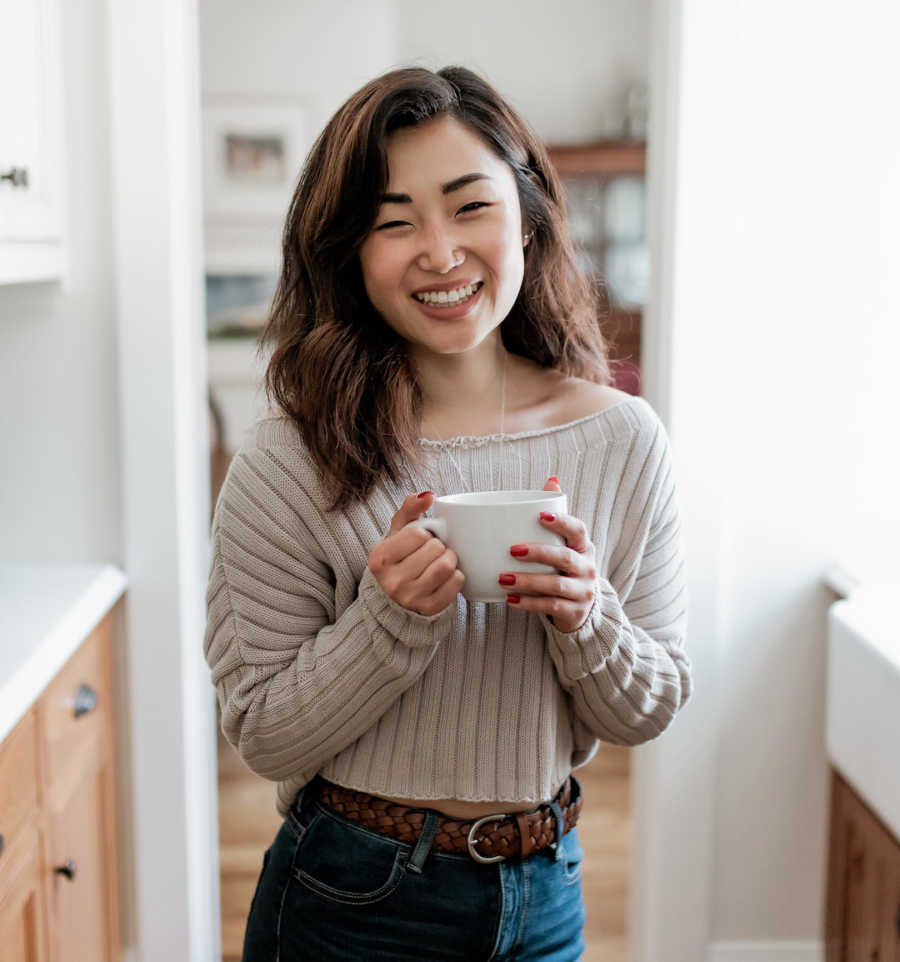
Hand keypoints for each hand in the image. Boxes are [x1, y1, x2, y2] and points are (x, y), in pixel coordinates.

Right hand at [367, 491, 464, 615]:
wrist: (395, 600)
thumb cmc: (399, 560)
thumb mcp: (396, 533)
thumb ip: (409, 509)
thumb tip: (429, 495)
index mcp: (380, 559)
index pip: (418, 534)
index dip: (424, 533)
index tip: (420, 541)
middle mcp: (392, 581)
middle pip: (434, 549)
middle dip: (439, 546)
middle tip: (433, 552)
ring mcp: (410, 598)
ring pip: (446, 566)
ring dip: (449, 559)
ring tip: (441, 561)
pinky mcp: (429, 609)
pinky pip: (456, 583)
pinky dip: (456, 576)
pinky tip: (446, 577)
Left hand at [499, 477, 596, 632]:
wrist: (580, 607)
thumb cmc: (564, 568)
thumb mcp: (564, 542)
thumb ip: (556, 514)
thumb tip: (551, 480)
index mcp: (583, 546)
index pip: (578, 530)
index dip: (562, 522)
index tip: (541, 516)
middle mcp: (587, 568)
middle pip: (565, 559)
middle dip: (539, 553)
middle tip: (512, 550)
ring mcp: (583, 592)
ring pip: (556, 586)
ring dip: (528, 582)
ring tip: (503, 578)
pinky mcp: (574, 612)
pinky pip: (550, 607)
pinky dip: (529, 603)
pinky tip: (510, 599)